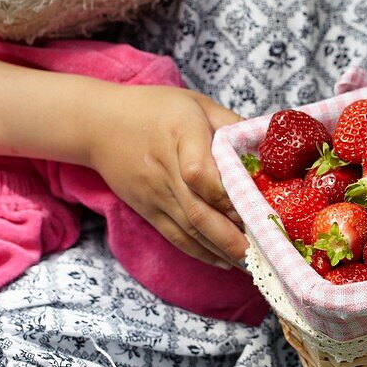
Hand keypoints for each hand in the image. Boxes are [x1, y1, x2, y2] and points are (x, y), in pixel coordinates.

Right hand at [85, 84, 248, 268]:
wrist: (99, 125)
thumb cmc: (155, 109)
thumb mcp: (196, 104)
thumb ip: (231, 124)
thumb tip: (267, 144)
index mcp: (182, 136)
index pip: (201, 174)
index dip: (227, 195)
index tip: (254, 206)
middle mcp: (167, 170)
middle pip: (199, 211)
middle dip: (232, 236)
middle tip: (264, 251)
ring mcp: (155, 195)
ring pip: (190, 231)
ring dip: (222, 250)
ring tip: (252, 262)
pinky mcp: (148, 210)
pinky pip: (176, 237)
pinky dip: (201, 253)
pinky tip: (225, 262)